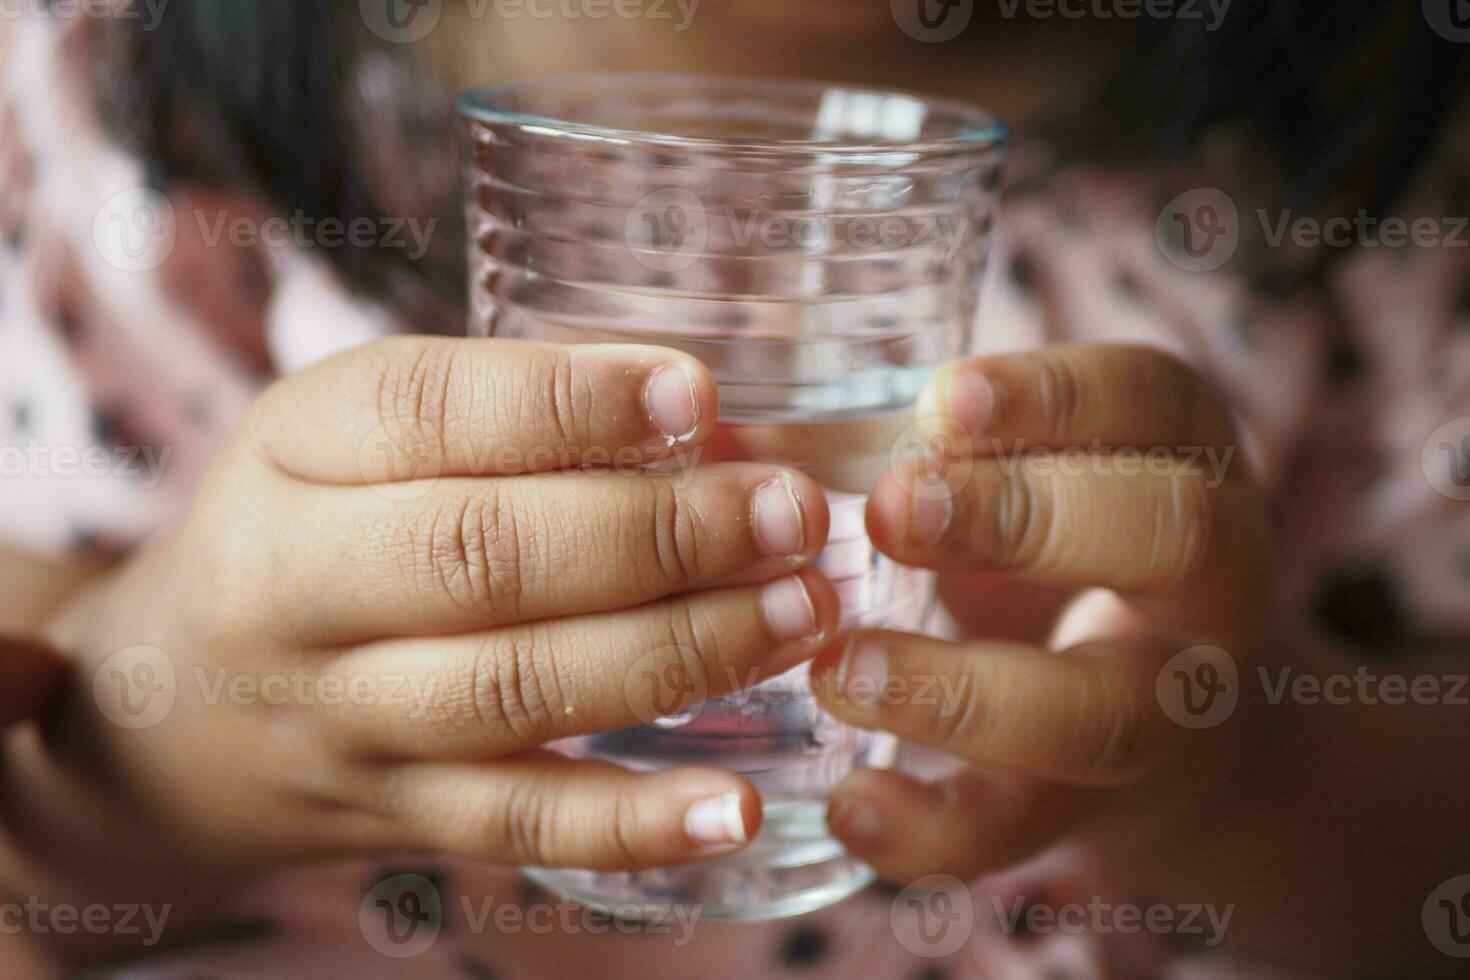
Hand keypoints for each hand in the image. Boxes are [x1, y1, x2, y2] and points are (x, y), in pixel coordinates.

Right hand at [9, 337, 837, 939]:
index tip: (698, 392)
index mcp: (296, 446)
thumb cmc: (308, 524)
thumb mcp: (353, 432)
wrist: (170, 705)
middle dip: (659, 532)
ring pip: (516, 689)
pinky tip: (739, 805)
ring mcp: (346, 714)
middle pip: (483, 557)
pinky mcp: (394, 813)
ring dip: (680, 652)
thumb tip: (705, 412)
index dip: (569, 402)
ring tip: (802, 611)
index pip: (427, 411)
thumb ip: (501, 411)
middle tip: (791, 512)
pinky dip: (634, 823)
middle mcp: (302, 583)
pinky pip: (517, 823)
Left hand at [813, 342, 1268, 885]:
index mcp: (1176, 453)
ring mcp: (1160, 704)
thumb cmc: (1043, 540)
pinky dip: (933, 828)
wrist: (1156, 703)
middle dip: (1025, 518)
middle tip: (889, 512)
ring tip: (838, 671)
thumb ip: (878, 442)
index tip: (939, 403)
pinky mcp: (1090, 805)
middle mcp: (1203, 577)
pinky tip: (847, 804)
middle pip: (1165, 537)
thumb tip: (713, 426)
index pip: (1147, 397)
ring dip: (962, 693)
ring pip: (1096, 713)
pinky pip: (1025, 830)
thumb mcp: (995, 471)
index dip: (1051, 397)